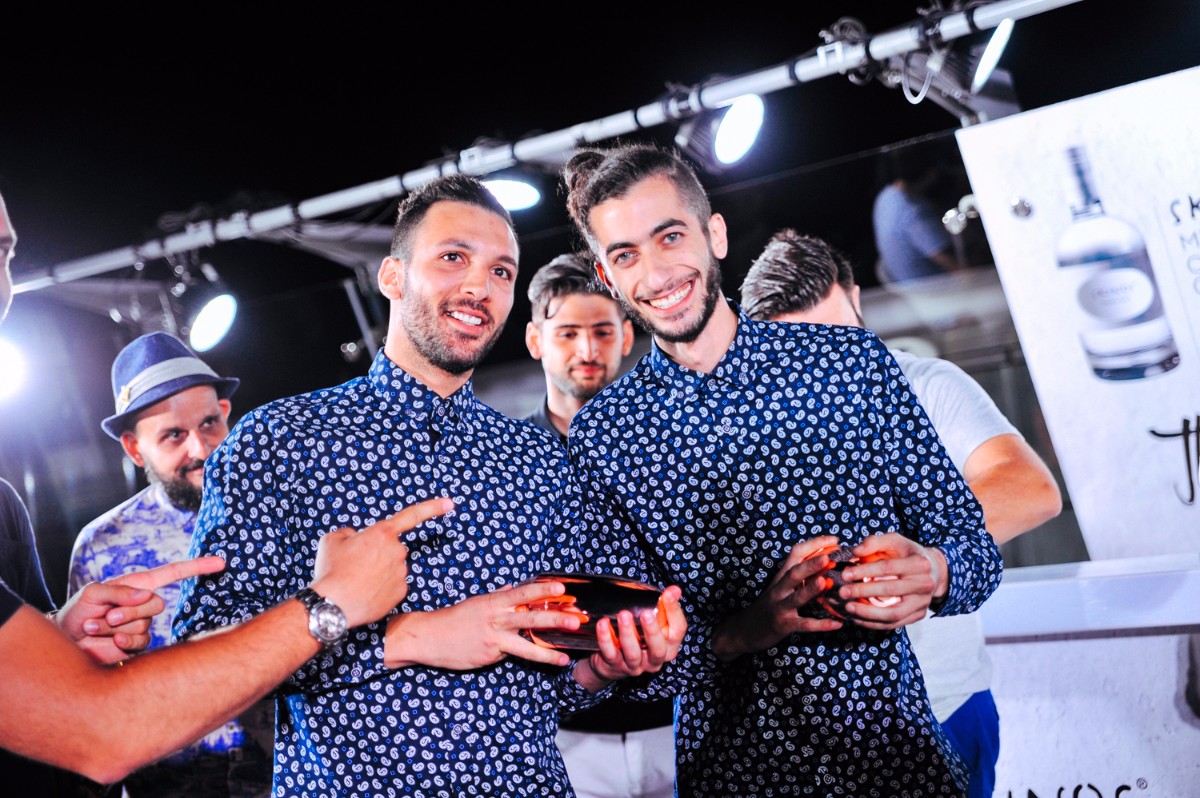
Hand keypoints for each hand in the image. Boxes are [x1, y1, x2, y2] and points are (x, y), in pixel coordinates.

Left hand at [60, 555, 226, 664]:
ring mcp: (142, 626)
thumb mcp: (93, 593)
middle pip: (156, 604)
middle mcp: (143, 605)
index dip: (197, 567)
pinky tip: (110, 641)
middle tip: (106, 615)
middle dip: (129, 610)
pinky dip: (123, 641)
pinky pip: (141, 642)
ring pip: (144, 625)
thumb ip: (119, 591)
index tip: (220, 563)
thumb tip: (147, 595)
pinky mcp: (136, 647)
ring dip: (116, 627)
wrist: (66, 643)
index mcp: (138, 585)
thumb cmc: (77, 612)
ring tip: (96, 627)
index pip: (173, 573)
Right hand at [310, 497, 454, 627]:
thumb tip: (356, 538)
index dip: (432, 508)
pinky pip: (392, 586)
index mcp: (382, 534)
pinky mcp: (401, 592)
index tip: (450, 503)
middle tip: (354, 566)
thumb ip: (349, 533)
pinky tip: (366, 593)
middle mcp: (397, 552)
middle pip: (391, 549)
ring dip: (378, 572)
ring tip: (356, 582)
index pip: (411, 516)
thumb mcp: (332, 541)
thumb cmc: (331, 571)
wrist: (333, 606)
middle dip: (377, 554)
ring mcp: (401, 573)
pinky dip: (381, 588)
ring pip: (391, 568)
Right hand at [384, 580, 585, 669]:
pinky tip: (551, 660)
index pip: (524, 592)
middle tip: (576, 617)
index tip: (562, 587)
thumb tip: (514, 590)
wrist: (427, 637)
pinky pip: (513, 655)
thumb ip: (498, 598)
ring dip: (549, 647)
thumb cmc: (453, 619)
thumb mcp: (477, 603)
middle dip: (555, 617)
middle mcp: (496, 618)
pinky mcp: (489, 655)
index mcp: (494, 602)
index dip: (543, 589)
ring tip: (567, 651)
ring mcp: (493, 639)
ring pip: (526, 643)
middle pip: (531, 616)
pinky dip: (532, 657)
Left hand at [579, 584, 686, 689]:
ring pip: (633, 654)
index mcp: (668, 646)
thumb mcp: (652, 623)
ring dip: (628, 634)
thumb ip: (664, 607)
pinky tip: (603, 624)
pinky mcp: (614, 667)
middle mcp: (654, 659)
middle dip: (652, 630)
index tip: (668, 594)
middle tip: (645, 612)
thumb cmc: (638, 636)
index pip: (678, 630)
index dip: (674, 612)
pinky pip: (610, 654)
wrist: (610, 661)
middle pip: (658, 649)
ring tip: (623, 615)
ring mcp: (635, 666)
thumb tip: (675, 590)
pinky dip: (606, 639)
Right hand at [712, 536, 842, 661]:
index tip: (834, 539)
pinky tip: (838, 624)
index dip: (814, 545)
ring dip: (812, 589)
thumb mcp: (780, 586)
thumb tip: (826, 559)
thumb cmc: (770, 604)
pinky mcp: (783, 625)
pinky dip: (821, 625)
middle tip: (830, 557)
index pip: (796, 554)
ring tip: (828, 583)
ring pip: (797, 597)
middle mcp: (779, 589)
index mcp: (781, 576)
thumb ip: (799, 574)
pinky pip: (803, 625)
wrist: (746, 630)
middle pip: (794, 573)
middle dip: (811, 564)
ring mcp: (780, 607)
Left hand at [836, 532, 945, 629]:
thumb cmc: (907, 553)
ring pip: (894, 613)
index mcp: (919, 563)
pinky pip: (894, 624)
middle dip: (863, 592)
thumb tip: (855, 552)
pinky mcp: (918, 615)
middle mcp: (925, 584)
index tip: (845, 574)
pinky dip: (874, 623)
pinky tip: (857, 618)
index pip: (888, 568)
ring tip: (848, 608)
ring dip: (868, 613)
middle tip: (842, 592)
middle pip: (890, 590)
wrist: (933, 570)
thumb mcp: (894, 540)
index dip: (865, 571)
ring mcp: (923, 602)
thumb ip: (874, 542)